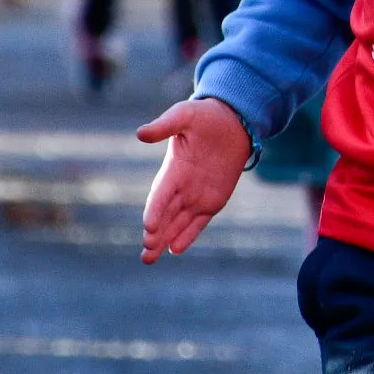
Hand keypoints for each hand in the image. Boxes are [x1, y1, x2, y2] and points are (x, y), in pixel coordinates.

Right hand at [137, 96, 252, 261]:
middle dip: (155, 233)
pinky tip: (176, 249)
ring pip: (177, 223)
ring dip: (165, 239)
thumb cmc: (206, 116)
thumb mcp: (184, 115)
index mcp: (173, 169)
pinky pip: (198, 222)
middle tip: (146, 252)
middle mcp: (181, 186)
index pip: (160, 194)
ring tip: (150, 258)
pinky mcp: (213, 201)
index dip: (154, 210)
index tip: (148, 227)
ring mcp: (196, 196)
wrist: (233, 121)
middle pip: (165, 215)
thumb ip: (163, 126)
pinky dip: (188, 235)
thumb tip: (140, 134)